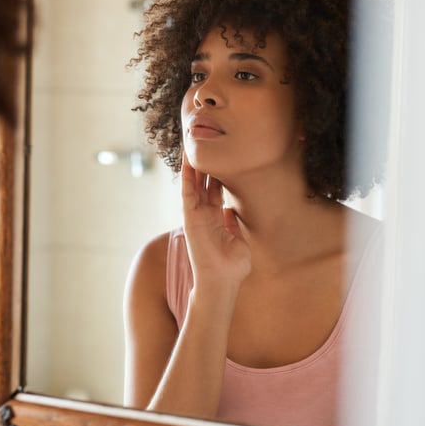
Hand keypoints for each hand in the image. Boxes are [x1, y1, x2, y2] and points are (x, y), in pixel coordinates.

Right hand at [181, 155, 250, 294]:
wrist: (222, 282)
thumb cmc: (231, 267)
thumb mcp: (237, 240)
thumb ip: (232, 225)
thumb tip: (231, 211)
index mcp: (216, 218)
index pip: (215, 190)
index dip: (216, 174)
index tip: (220, 156)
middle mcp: (205, 215)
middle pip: (204, 183)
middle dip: (205, 164)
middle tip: (206, 143)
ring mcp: (196, 216)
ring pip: (194, 184)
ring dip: (193, 165)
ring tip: (193, 144)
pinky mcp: (190, 218)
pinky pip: (187, 193)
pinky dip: (187, 177)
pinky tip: (187, 160)